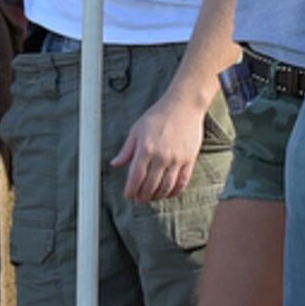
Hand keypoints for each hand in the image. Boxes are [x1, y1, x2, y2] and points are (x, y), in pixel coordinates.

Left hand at [113, 83, 209, 204]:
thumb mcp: (137, 130)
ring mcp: (177, 159)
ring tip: (151, 197)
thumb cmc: (159, 115)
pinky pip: (181, 182)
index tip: (128, 195)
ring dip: (157, 196)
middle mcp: (161, 156)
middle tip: (139, 200)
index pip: (136, 177)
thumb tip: (115, 164)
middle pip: (150, 186)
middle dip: (142, 197)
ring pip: (166, 187)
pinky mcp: (189, 160)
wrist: (184, 106)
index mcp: (146, 148)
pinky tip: (168, 193)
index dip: (131, 190)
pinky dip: (174, 192)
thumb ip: (126, 150)